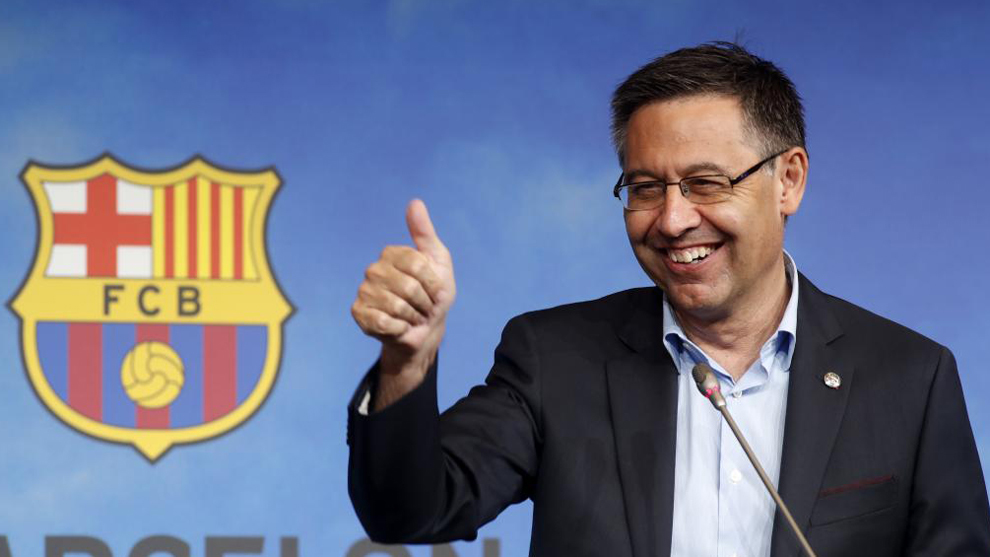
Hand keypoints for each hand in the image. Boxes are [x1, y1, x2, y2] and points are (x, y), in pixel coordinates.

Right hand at [351, 199, 455, 408]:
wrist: (425, 330)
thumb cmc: (433, 295)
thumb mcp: (438, 261)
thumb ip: (425, 233)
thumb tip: (414, 202)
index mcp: (392, 254)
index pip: (418, 265)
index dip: (433, 283)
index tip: (435, 290)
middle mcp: (374, 269)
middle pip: (408, 287)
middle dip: (424, 303)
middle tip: (423, 307)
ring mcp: (364, 291)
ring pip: (397, 306)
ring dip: (413, 317)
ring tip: (412, 316)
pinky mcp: (358, 313)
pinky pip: (384, 322)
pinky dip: (399, 328)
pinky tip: (399, 327)